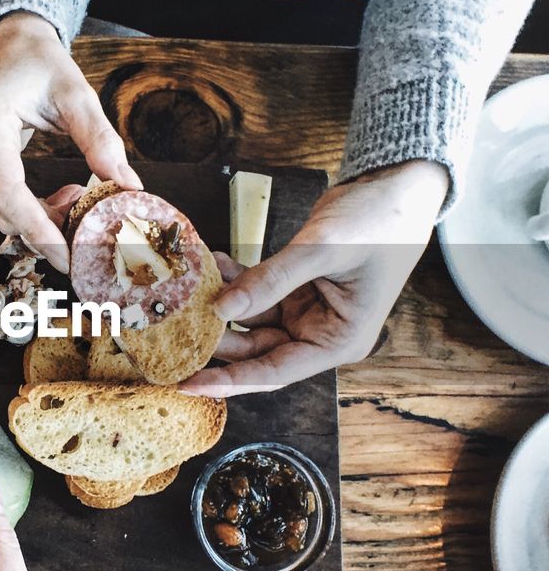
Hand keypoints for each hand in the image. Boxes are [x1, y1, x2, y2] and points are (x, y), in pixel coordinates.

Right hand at [0, 11, 140, 271]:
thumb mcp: (77, 94)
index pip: (6, 188)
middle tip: (87, 229)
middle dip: (45, 228)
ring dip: (39, 219)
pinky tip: (58, 198)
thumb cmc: (43, 64)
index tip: (66, 256)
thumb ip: (100, 139)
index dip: (36, 227)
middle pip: (1, 207)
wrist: (12, 45)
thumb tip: (127, 186)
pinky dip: (29, 209)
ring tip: (76, 200)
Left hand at [183, 161, 448, 396]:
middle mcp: (321, 333)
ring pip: (251, 321)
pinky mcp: (297, 287)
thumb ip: (271, 281)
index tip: (188, 383)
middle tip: (172, 334)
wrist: (397, 187)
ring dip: (221, 306)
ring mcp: (308, 311)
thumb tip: (221, 309)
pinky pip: (257, 291)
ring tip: (188, 292)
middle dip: (216, 341)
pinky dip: (236, 280)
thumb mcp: (322, 250)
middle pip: (257, 351)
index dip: (230, 379)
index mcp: (338, 341)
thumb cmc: (377, 221)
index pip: (274, 371)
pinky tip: (214, 262)